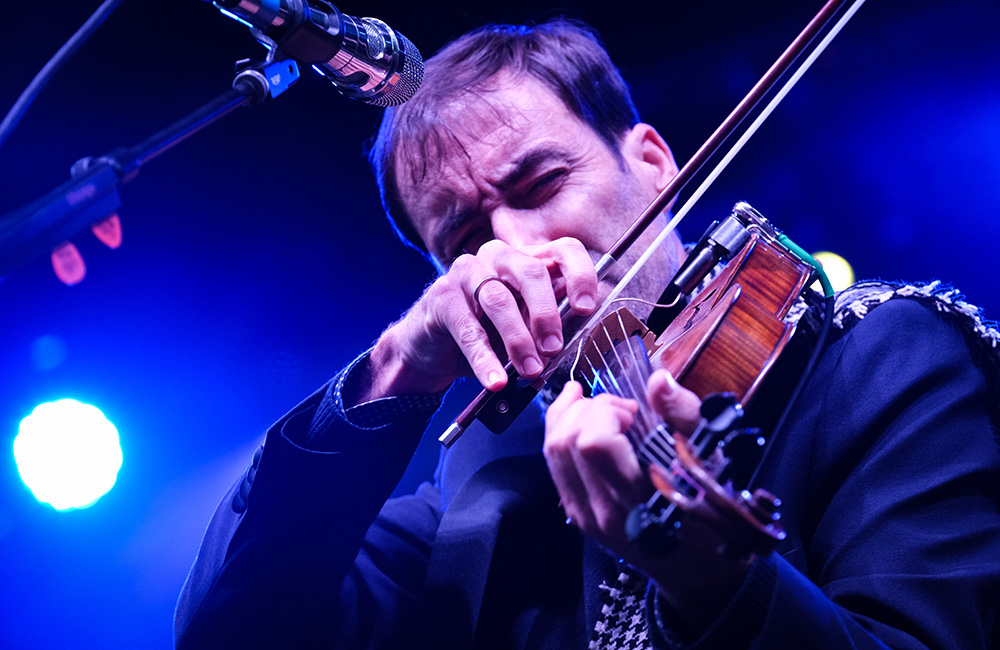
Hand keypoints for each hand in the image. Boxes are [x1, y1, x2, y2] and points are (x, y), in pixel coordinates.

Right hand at [363, 237, 598, 400]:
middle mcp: (498, 257)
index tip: (585, 309)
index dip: (580, 276)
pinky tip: (495, 380)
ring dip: (518, 340)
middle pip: (531, 272)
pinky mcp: (442, 295)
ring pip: (499, 299)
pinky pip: (468, 328)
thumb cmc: (486, 335)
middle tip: (554, 348)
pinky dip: (484, 358)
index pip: (563, 250)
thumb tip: (577, 334)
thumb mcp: (524, 328)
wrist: (431, 349)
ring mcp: (467, 271)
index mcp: (527, 260)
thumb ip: (548, 324)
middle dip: (547, 314)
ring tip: (529, 370)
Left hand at [542, 370, 700, 558]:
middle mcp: (604, 511)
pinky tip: (580, 415)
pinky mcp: (575, 513)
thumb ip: (683, 416)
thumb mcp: (711, 459)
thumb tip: (658, 380)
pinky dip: (561, 431)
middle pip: (566, 441)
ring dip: (570, 416)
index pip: (594, 443)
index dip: (606, 413)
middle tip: (622, 410)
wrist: (696, 567)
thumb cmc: (710, 509)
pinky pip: (553, 463)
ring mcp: (584, 515)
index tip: (633, 412)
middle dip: (589, 409)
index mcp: (640, 499)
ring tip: (601, 407)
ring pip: (552, 450)